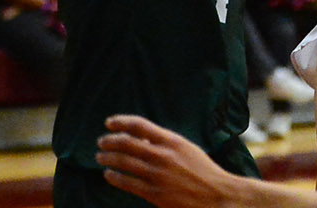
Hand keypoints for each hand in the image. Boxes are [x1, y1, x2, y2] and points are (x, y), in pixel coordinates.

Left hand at [97, 115, 243, 207]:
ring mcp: (156, 175)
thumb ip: (164, 143)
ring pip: (123, 162)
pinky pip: (127, 183)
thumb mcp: (185, 148)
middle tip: (101, 141)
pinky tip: (108, 175)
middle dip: (109, 140)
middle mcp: (162, 155)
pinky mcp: (154, 193)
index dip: (120, 121)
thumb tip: (140, 139)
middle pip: (126, 143)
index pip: (139, 125)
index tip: (109, 122)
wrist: (216, 194)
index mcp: (171, 141)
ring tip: (100, 157)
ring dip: (108, 158)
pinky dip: (114, 177)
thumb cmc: (202, 170)